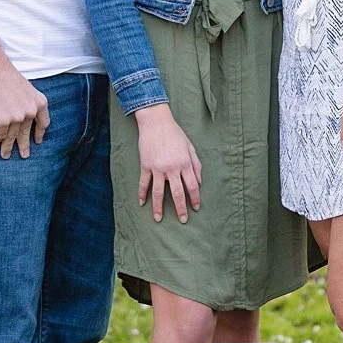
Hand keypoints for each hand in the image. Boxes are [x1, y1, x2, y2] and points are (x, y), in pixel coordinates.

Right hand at [0, 67, 49, 157]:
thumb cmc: (8, 79)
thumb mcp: (27, 90)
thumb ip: (29, 105)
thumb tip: (25, 120)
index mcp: (40, 103)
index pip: (43, 123)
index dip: (40, 133)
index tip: (38, 141)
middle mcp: (31, 112)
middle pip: (27, 133)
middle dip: (24, 146)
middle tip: (24, 155)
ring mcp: (17, 117)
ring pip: (12, 137)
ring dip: (7, 147)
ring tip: (5, 155)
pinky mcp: (3, 121)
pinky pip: (0, 135)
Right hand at [134, 104, 201, 222]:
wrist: (156, 122)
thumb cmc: (175, 133)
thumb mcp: (190, 147)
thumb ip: (196, 164)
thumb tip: (199, 182)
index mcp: (185, 163)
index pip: (192, 186)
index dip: (195, 199)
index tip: (195, 208)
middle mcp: (172, 167)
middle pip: (177, 193)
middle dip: (180, 209)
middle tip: (183, 220)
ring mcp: (158, 167)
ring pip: (159, 192)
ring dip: (158, 207)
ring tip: (158, 219)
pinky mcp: (146, 165)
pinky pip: (144, 183)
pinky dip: (142, 194)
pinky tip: (142, 203)